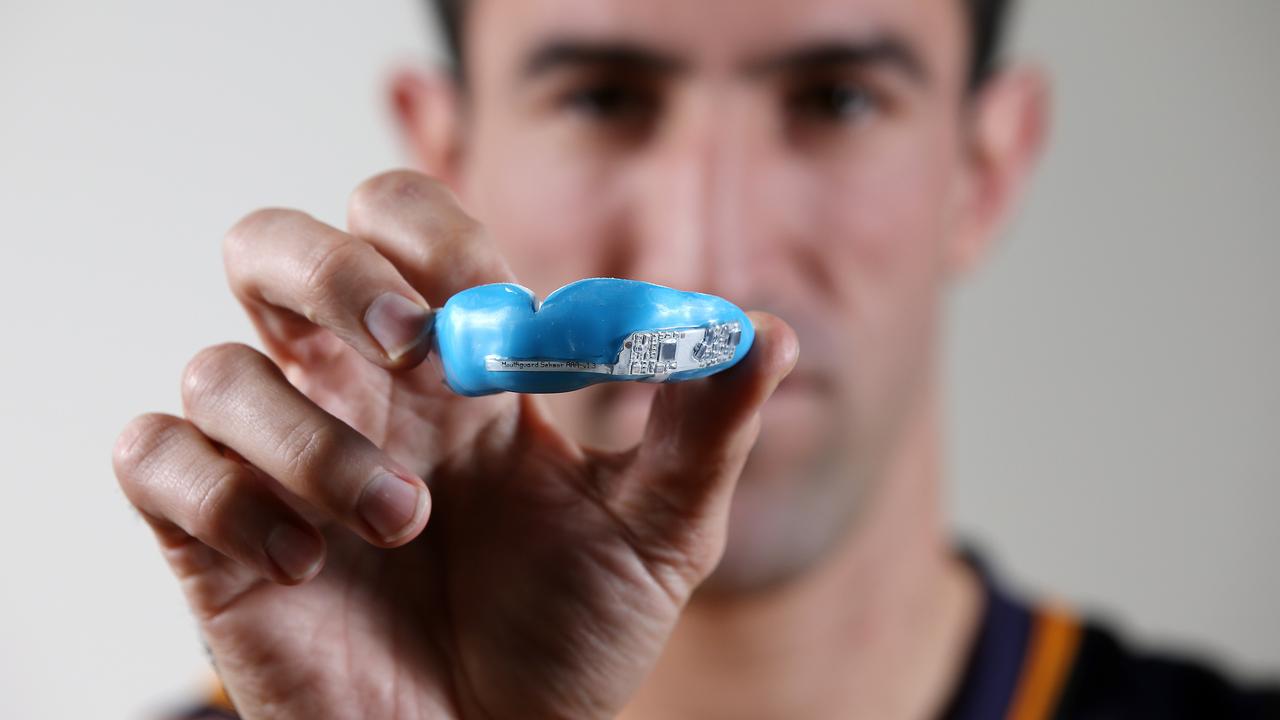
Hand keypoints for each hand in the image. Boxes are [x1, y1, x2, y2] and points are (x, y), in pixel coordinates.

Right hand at [113, 170, 796, 718]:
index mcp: (453, 367)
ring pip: (220, 365)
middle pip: (274, 245)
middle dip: (330, 271)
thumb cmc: (569, 637)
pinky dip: (218, 496)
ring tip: (402, 524)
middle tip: (412, 347)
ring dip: (310, 440)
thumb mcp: (657, 534)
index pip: (402, 221)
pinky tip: (300, 565)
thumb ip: (704, 430)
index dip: (436, 237)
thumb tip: (769, 332)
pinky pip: (154, 457)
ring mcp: (276, 459)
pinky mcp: (213, 536)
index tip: (499, 317)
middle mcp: (354, 392)